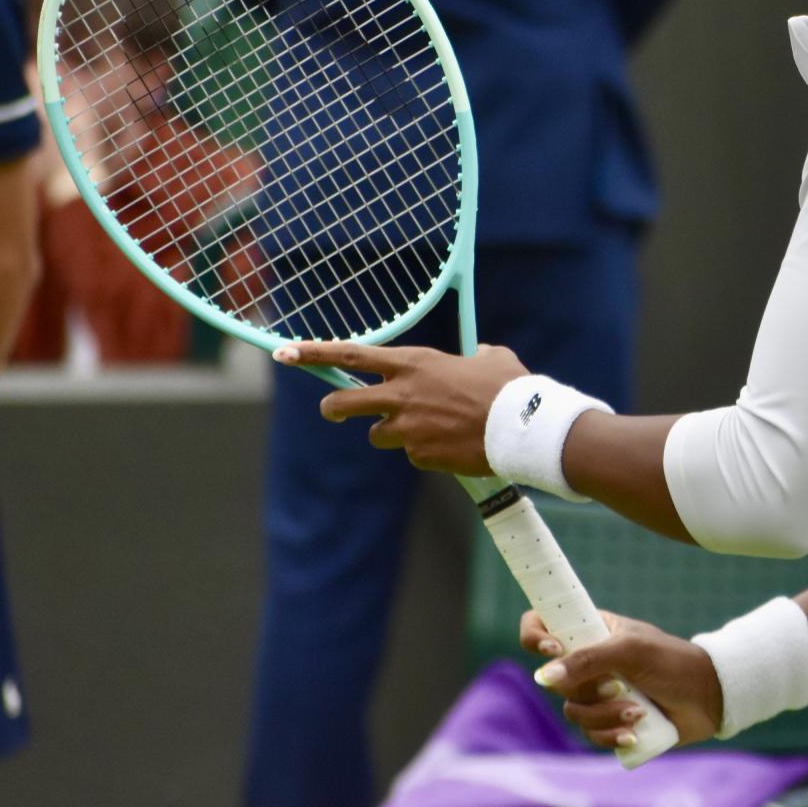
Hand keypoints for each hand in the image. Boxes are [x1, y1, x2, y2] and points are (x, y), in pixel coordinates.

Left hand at [272, 340, 528, 473]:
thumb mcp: (490, 359)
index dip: (314, 353)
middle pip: (344, 403)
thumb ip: (474, 356)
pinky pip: (413, 454)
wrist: (522, 427)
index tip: (285, 353)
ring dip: (395, 433)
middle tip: (334, 409)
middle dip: (334, 407)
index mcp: (413, 363)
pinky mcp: (419, 454)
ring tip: (431, 428)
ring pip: (379, 435)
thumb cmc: (510, 387)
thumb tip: (478, 355)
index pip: (351, 354)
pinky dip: (426, 451)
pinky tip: (452, 446)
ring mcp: (407, 427)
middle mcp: (402, 394)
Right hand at [520, 608, 723, 750]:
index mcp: (590, 632)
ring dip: (605, 716)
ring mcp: (597, 693)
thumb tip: (544, 676)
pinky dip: (612, 736)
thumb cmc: (673, 661)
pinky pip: (591, 735)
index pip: (542, 625)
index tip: (553, 651)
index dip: (536, 638)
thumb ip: (588, 659)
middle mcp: (588, 662)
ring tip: (638, 712)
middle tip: (618, 686)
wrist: (708, 697)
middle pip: (556, 681)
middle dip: (588, 691)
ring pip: (573, 712)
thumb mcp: (632, 651)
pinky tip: (635, 732)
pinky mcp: (609, 722)